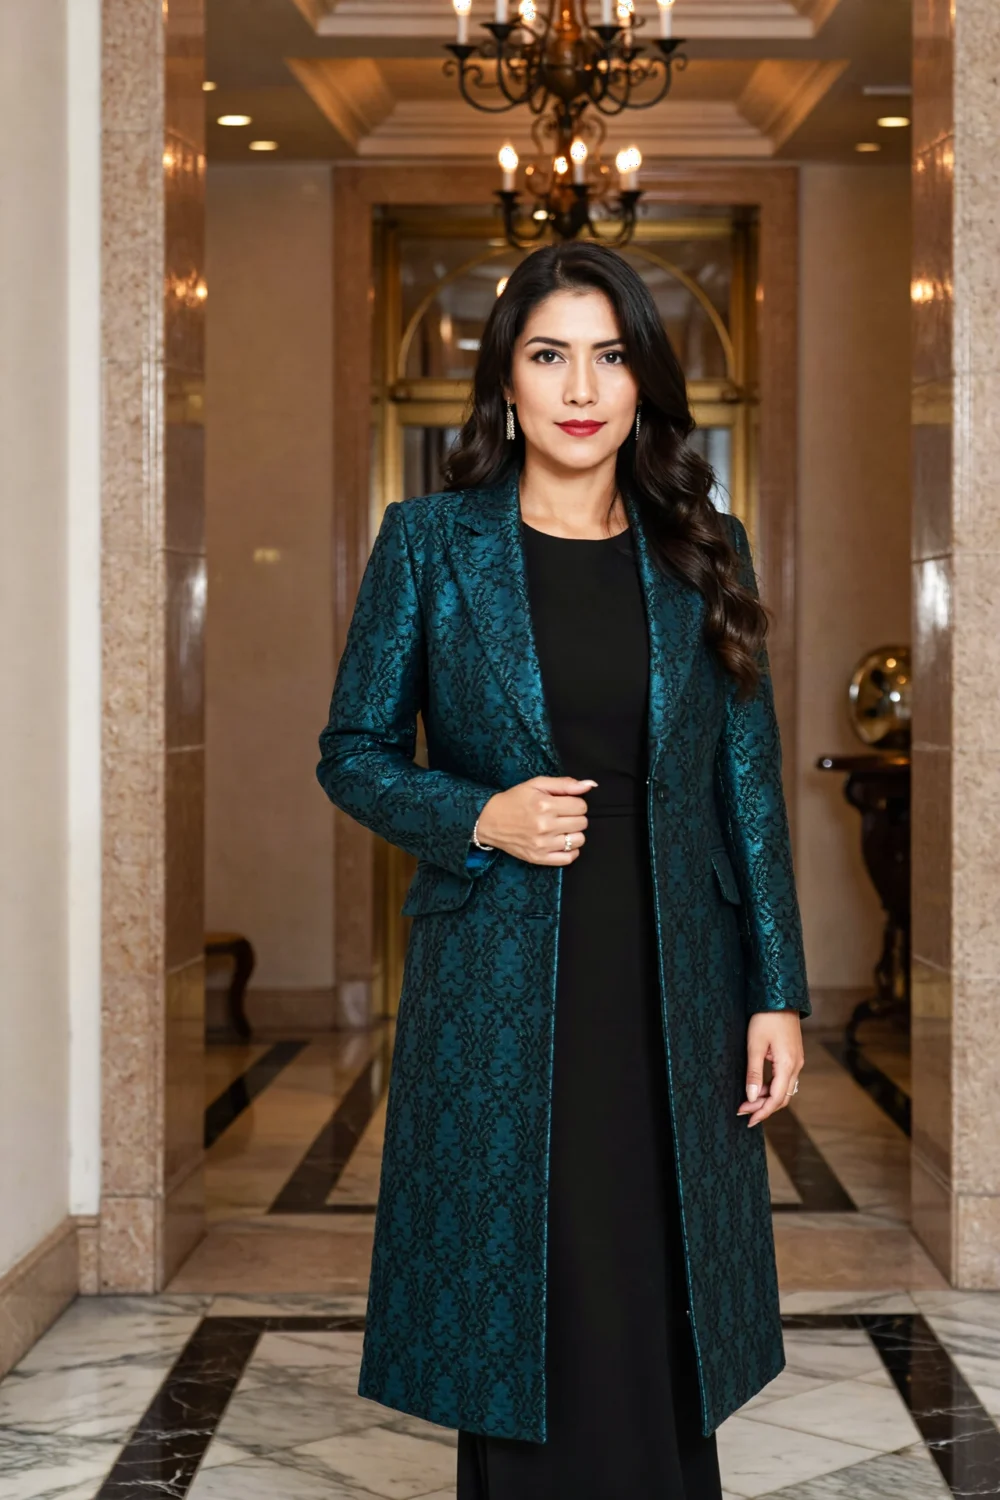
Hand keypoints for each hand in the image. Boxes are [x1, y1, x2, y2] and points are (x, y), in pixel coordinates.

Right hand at [475, 777, 596, 865]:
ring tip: (560, 828)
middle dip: (575, 816)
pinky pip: (569, 858)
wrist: (490, 820)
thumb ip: (565, 784)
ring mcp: (543, 845)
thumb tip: (590, 785)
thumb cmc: (514, 800)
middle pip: (582, 823)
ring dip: (574, 833)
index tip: (564, 803)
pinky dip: (569, 850)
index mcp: (545, 805)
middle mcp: (545, 826)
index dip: (575, 802)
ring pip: (579, 840)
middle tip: (561, 814)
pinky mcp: (539, 858)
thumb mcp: (536, 784)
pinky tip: (560, 842)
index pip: (581, 806)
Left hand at [738, 1011, 804, 1127]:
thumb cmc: (765, 1018)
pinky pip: (784, 1079)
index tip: (748, 1120)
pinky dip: (771, 1087)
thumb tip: (751, 1097)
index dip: (762, 1112)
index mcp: (787, 1065)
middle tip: (743, 1112)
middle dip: (763, 1107)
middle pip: (782, 1097)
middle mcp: (796, 1066)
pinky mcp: (792, 1056)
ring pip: (783, 1089)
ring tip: (746, 1101)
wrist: (780, 998)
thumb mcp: (755, 1045)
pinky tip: (757, 1087)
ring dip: (766, 1098)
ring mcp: (796, 1061)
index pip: (776, 1098)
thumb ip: (753, 1073)